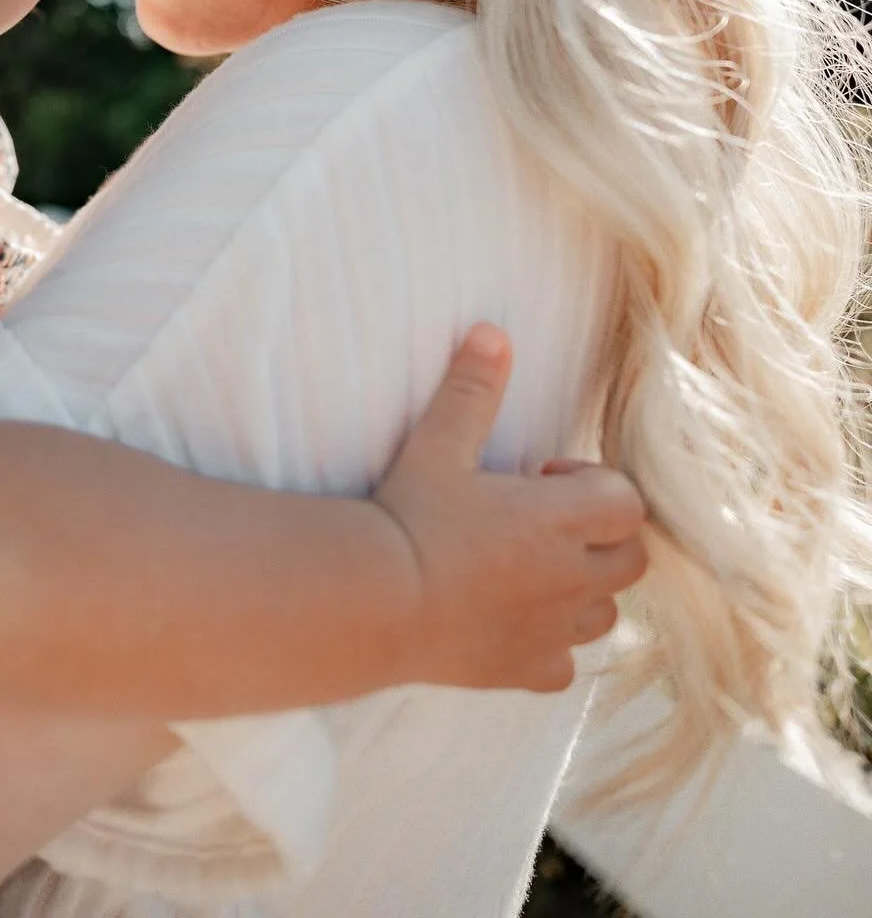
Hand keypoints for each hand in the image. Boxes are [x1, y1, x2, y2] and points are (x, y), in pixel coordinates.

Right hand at [371, 324, 646, 692]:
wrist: (372, 601)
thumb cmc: (408, 517)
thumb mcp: (437, 444)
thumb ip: (472, 389)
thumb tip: (493, 332)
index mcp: (561, 519)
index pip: (627, 501)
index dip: (592, 483)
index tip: (540, 477)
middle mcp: (571, 579)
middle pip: (631, 558)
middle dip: (599, 535)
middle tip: (539, 521)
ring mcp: (551, 631)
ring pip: (605, 612)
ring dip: (580, 588)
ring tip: (524, 568)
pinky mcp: (525, 671)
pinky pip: (565, 664)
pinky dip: (549, 643)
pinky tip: (505, 620)